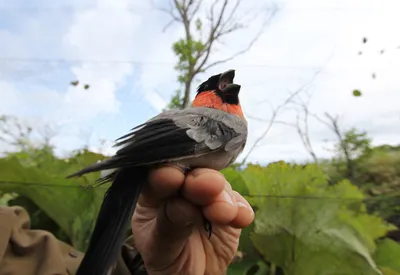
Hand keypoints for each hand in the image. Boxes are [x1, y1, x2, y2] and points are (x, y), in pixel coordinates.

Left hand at [131, 166, 254, 274]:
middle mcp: (183, 190)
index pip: (159, 177)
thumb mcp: (160, 247)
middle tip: (209, 184)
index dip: (167, 173)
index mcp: (155, 195)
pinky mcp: (231, 210)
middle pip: (193, 175)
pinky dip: (241, 210)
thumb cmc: (167, 262)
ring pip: (219, 186)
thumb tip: (182, 203)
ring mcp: (208, 198)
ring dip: (223, 196)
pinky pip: (239, 205)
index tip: (172, 177)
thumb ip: (169, 224)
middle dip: (201, 179)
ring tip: (223, 212)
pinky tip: (240, 219)